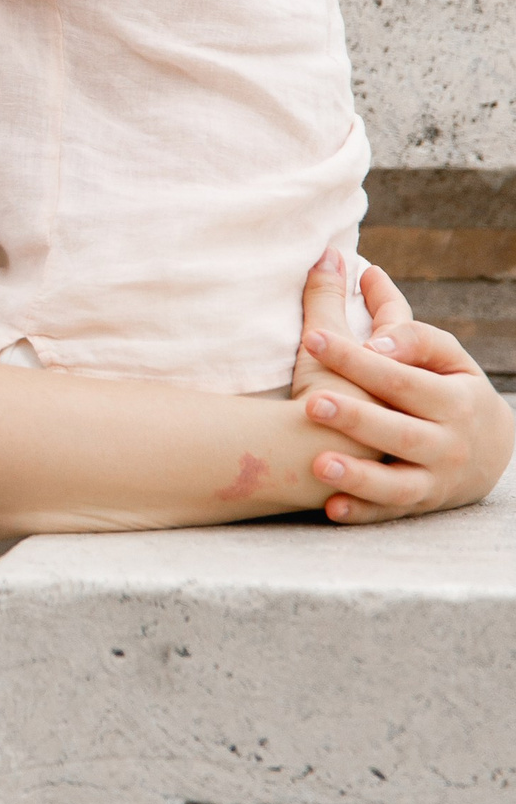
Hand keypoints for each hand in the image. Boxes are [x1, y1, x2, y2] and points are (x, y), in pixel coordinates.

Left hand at [289, 249, 512, 522]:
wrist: (490, 454)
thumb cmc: (453, 390)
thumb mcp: (448, 358)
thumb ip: (411, 332)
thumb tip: (372, 289)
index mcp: (451, 399)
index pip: (399, 376)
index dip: (357, 359)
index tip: (314, 339)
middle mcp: (445, 443)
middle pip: (397, 430)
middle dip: (356, 418)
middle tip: (312, 403)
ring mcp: (433, 479)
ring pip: (395, 482)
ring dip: (358, 475)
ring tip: (317, 461)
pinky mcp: (417, 506)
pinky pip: (387, 514)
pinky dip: (361, 513)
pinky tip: (330, 508)